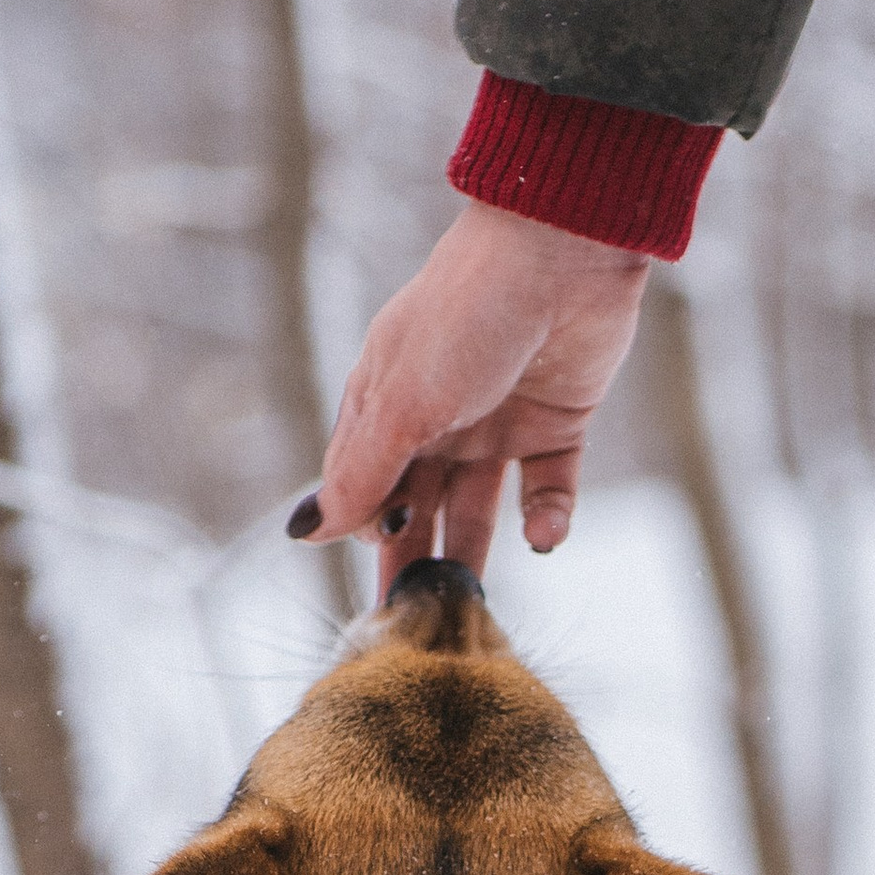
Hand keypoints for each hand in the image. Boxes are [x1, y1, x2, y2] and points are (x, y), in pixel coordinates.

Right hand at [290, 202, 649, 585]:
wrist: (562, 251)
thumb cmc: (465, 313)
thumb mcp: (402, 401)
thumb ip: (361, 473)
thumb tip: (312, 533)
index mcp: (386, 401)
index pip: (361, 485)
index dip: (362, 535)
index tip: (372, 592)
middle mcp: (438, 416)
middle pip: (417, 507)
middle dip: (414, 560)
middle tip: (417, 623)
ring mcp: (498, 421)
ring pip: (478, 508)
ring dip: (475, 553)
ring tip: (473, 604)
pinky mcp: (558, 423)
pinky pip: (549, 490)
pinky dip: (548, 519)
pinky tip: (543, 536)